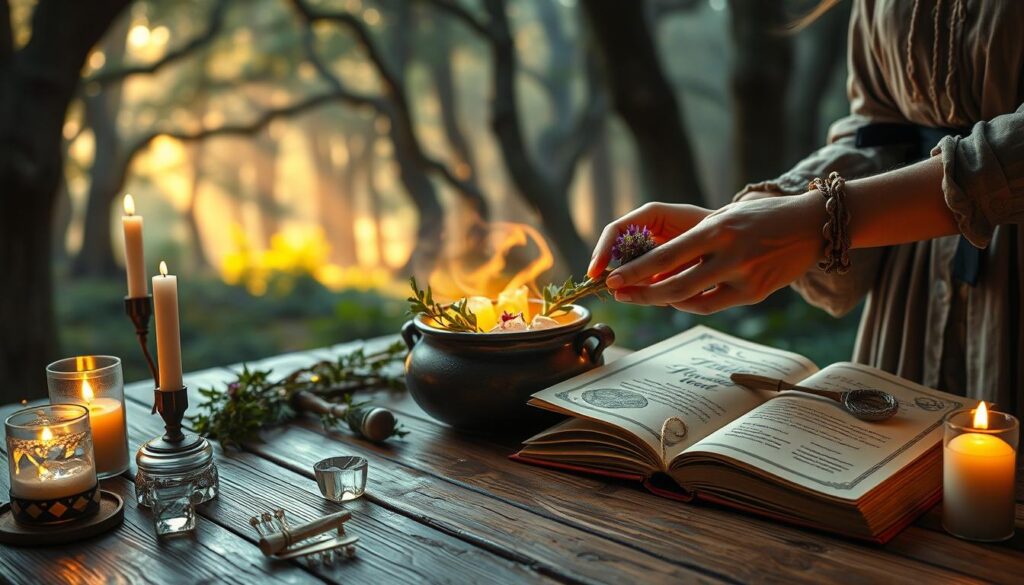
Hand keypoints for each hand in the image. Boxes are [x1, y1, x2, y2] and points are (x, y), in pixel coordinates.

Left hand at [606, 192, 825, 313]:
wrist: (812, 225)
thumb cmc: (760, 218)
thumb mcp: (725, 216)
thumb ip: (694, 238)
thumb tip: (654, 261)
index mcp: (717, 229)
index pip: (667, 254)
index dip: (636, 271)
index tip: (612, 278)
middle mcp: (729, 253)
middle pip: (675, 284)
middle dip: (642, 292)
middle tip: (619, 294)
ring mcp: (744, 276)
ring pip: (691, 300)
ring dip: (662, 301)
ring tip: (643, 296)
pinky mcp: (755, 294)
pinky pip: (711, 305)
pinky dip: (689, 303)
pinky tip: (675, 298)